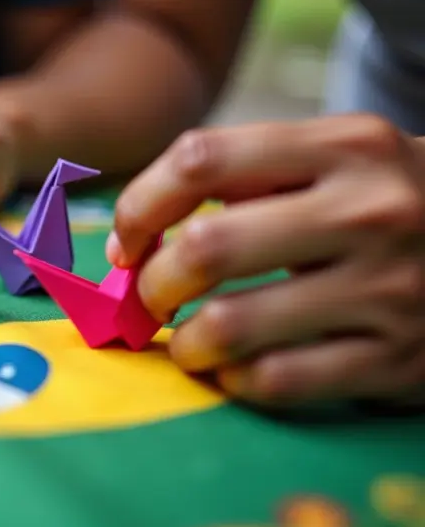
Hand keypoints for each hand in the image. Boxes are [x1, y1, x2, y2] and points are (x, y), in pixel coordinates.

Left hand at [108, 115, 424, 405]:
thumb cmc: (380, 203)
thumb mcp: (332, 160)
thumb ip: (242, 178)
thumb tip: (134, 241)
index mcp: (343, 145)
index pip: (200, 160)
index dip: (140, 205)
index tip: (129, 241)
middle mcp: (370, 210)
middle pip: (207, 247)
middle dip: (153, 285)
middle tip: (148, 300)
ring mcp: (389, 288)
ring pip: (232, 324)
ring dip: (186, 343)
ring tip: (188, 341)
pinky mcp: (398, 359)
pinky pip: (277, 380)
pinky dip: (235, 379)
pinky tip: (235, 368)